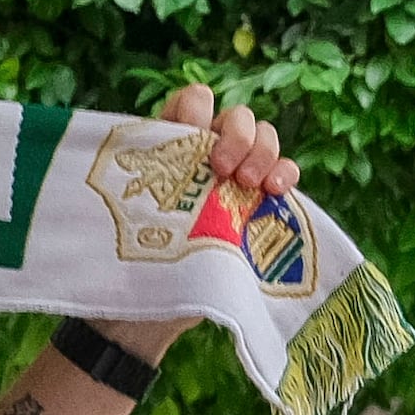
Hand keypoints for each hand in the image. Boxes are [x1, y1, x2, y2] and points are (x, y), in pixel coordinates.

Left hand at [118, 85, 299, 356]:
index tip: (196, 142)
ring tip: (253, 185)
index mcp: (171, 143)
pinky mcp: (257, 208)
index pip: (195, 101)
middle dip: (238, 136)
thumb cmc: (128, 256)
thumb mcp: (135, 202)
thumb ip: (162, 152)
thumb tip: (194, 102)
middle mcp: (205, 154)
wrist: (147, 314)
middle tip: (225, 170)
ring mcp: (235, 180)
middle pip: (237, 117)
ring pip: (264, 139)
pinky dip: (286, 172)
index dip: (199, 112)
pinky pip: (283, 174)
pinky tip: (278, 190)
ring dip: (263, 152)